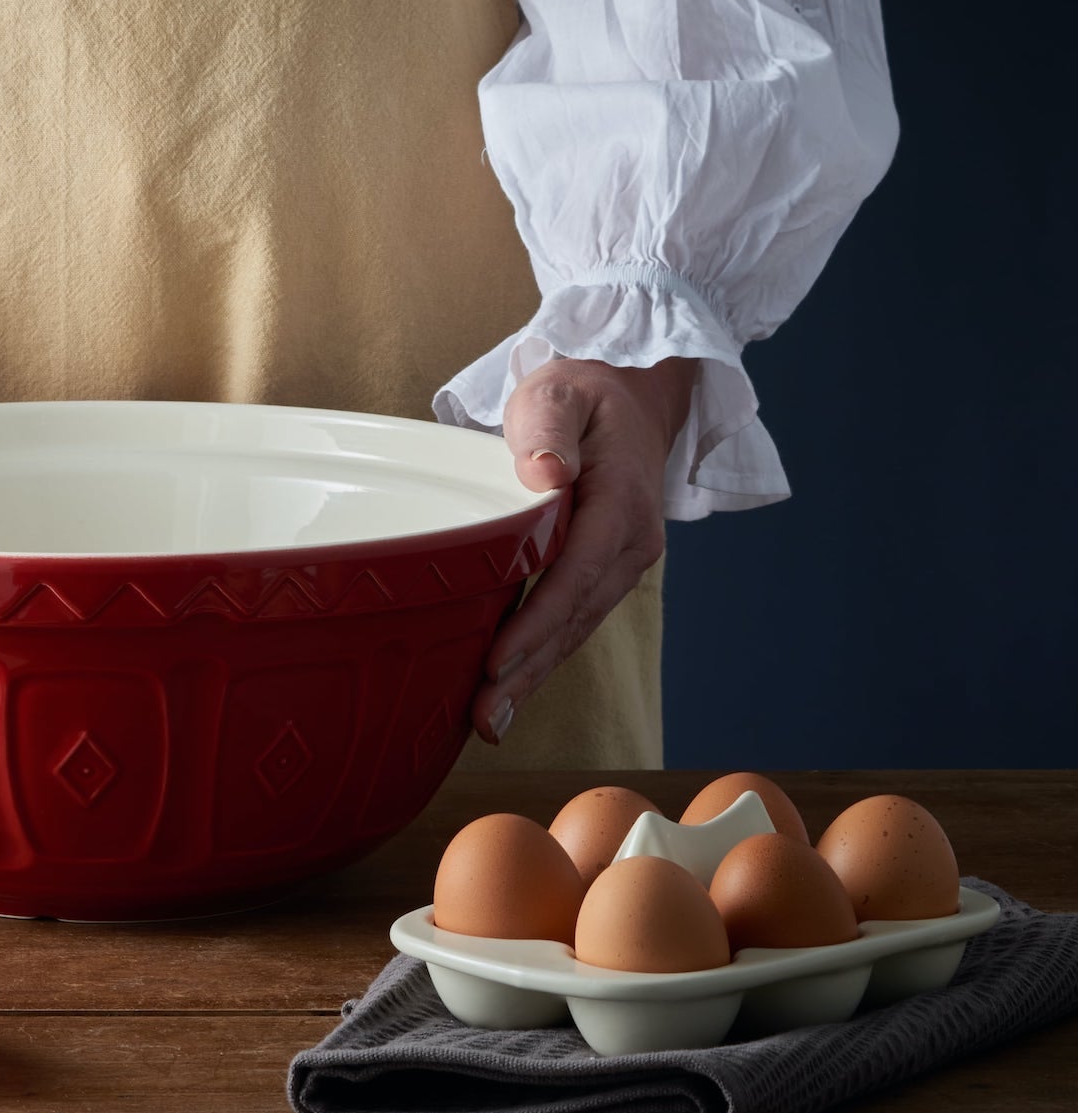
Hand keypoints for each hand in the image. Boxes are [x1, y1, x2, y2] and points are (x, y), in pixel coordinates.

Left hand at [470, 355, 697, 745]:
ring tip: (488, 721)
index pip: (578, 571)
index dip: (538, 620)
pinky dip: (540, 657)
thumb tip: (544, 473)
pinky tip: (507, 690)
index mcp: (622, 501)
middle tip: (483, 717)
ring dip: (532, 677)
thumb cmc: (581, 393)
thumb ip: (549, 426)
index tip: (498, 659)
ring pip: (574, 629)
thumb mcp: (559, 391)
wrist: (625, 397)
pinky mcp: (602, 574)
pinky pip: (570, 621)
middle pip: (575, 617)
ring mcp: (621, 563)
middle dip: (529, 671)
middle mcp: (630, 543)